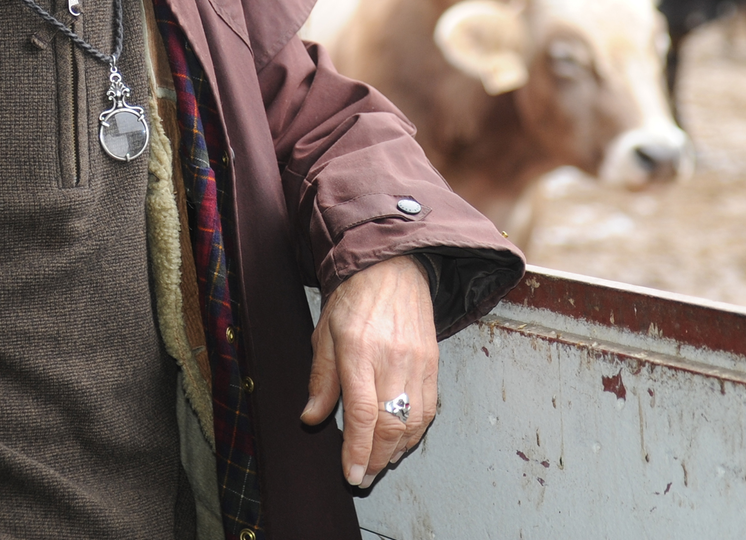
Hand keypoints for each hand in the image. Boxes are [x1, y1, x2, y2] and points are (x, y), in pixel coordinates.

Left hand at [300, 255, 437, 487]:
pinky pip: (430, 408)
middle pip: (389, 425)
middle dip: (376, 459)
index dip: (357, 450)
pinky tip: (402, 442)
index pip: (362, 414)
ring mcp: (417, 363)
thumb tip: (311, 418)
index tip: (351, 474)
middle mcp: (392, 360)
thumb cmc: (354, 297)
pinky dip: (416, 432)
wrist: (393, 267)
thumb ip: (320, 379)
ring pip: (413, 422)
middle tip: (364, 477)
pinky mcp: (433, 363)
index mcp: (359, 352)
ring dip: (397, 450)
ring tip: (381, 463)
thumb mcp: (324, 334)